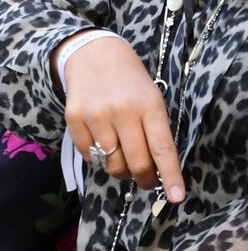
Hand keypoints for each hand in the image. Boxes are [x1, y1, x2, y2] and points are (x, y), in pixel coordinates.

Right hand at [60, 36, 184, 199]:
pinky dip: (98, 158)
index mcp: (148, 104)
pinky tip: (102, 142)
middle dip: (145, 179)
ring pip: (112, 164)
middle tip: (147, 180)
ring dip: (120, 170)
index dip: (170, 175)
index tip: (176, 197)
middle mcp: (122, 110)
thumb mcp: (151, 98)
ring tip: (122, 156)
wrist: (93, 53)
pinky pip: (89, 156)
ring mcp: (96, 115)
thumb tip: (158, 172)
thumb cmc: (129, 81)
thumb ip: (155, 132)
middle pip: (136, 162)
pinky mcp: (75, 118)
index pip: (161, 147)